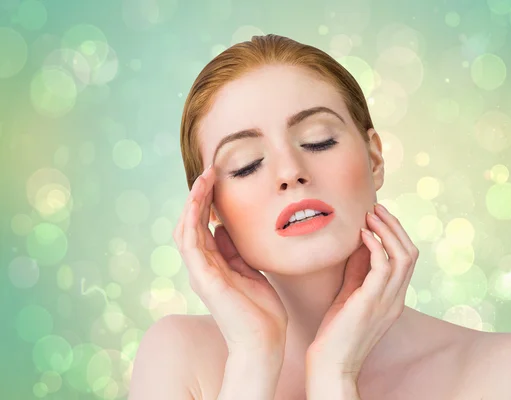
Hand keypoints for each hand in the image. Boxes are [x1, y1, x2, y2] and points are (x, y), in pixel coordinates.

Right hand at [173, 164, 288, 353]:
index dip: (207, 202)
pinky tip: (200, 199)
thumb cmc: (260, 310)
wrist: (264, 340)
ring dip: (193, 202)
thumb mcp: (250, 271)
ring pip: (186, 229)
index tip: (217, 178)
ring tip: (205, 178)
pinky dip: (193, 219)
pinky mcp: (204, 279)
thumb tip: (224, 229)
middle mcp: (203, 267)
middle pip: (191, 223)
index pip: (203, 226)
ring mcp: (201, 273)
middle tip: (209, 171)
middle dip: (198, 196)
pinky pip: (191, 243)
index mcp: (214, 265)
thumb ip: (235, 251)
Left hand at [305, 203, 418, 380]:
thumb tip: (359, 244)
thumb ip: (358, 272)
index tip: (378, 217)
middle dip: (396, 227)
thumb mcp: (350, 295)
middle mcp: (396, 298)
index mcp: (394, 298)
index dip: (396, 234)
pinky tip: (362, 234)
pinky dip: (376, 245)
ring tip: (370, 215)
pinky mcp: (372, 302)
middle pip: (411, 253)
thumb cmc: (336, 332)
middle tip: (377, 209)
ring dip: (388, 230)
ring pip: (403, 256)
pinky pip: (383, 266)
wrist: (331, 364)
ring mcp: (388, 301)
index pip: (407, 259)